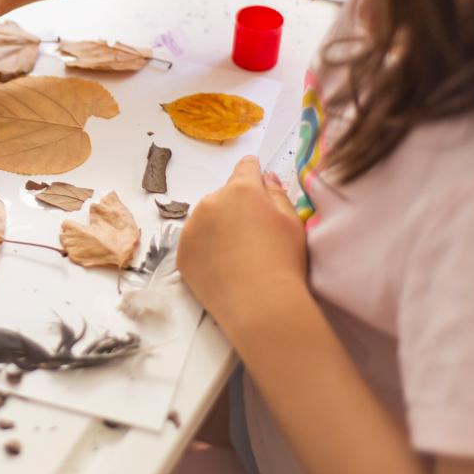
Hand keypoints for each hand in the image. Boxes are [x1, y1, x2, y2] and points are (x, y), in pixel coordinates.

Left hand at [177, 156, 307, 327]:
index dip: (253, 172)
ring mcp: (192, 226)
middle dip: (236, 207)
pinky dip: (205, 248)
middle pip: (225, 196)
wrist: (259, 305)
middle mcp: (211, 201)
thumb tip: (266, 177)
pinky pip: (195, 241)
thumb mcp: (292, 222)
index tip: (256, 179)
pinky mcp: (182, 251)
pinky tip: (223, 266)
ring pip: (207, 218)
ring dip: (218, 226)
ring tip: (237, 254)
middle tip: (252, 234)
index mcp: (241, 189)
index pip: (245, 167)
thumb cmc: (283, 261)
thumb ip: (277, 194)